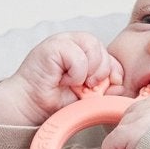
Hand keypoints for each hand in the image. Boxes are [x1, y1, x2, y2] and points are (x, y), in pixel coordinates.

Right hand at [0, 32, 121, 125]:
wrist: (29, 107)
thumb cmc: (54, 101)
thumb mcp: (87, 96)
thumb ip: (105, 88)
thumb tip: (121, 85)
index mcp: (84, 52)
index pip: (111, 55)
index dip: (113, 72)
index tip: (104, 88)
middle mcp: (75, 43)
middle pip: (104, 51)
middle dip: (100, 74)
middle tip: (84, 88)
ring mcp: (64, 41)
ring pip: (94, 49)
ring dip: (87, 73)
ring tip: (73, 83)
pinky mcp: (53, 46)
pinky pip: (78, 57)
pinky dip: (75, 74)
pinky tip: (62, 79)